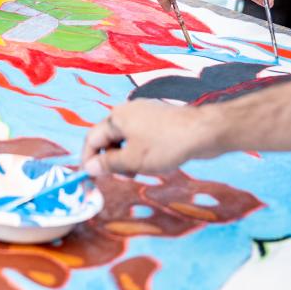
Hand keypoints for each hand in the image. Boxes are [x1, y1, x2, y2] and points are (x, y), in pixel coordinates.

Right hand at [81, 101, 213, 175]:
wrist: (203, 131)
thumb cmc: (165, 145)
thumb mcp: (133, 160)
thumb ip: (108, 164)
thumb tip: (89, 167)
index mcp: (116, 117)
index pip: (92, 139)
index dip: (88, 159)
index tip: (90, 178)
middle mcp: (127, 111)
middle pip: (108, 137)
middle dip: (111, 159)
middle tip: (123, 176)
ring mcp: (144, 112)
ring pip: (125, 138)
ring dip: (126, 156)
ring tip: (139, 171)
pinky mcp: (159, 118)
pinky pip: (141, 135)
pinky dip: (140, 150)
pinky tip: (153, 161)